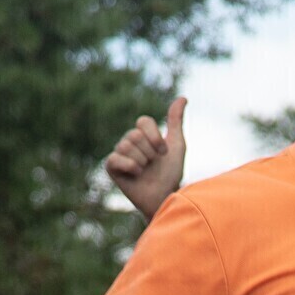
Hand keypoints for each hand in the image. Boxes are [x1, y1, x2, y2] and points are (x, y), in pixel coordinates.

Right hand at [104, 97, 187, 221]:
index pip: (143, 121)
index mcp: (142, 135)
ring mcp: (119, 154)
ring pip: (126, 145)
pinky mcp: (111, 167)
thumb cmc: (171, 174)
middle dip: (150, 152)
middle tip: (153, 165)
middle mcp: (128, 142)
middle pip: (135, 135)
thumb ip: (176, 121)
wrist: (164, 197)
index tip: (163, 152)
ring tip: (145, 172)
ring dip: (142, 161)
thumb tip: (183, 97)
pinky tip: (136, 176)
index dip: (155, 138)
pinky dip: (130, 167)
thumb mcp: (177, 145)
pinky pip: (115, 158)